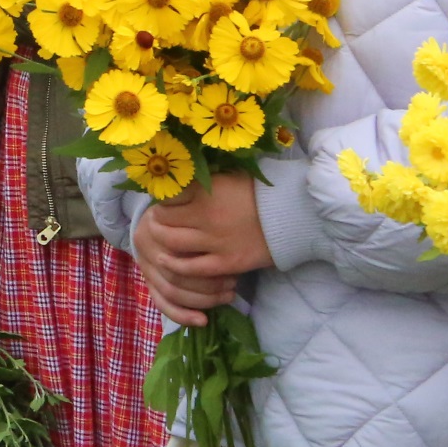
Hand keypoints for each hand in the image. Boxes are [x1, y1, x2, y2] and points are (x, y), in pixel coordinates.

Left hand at [133, 172, 271, 327]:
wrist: (292, 214)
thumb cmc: (256, 191)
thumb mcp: (224, 177)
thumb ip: (198, 182)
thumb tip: (171, 182)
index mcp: (204, 191)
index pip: (165, 197)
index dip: (159, 201)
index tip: (160, 203)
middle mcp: (206, 215)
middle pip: (163, 221)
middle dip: (155, 222)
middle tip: (155, 224)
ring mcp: (216, 241)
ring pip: (173, 244)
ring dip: (161, 243)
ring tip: (158, 242)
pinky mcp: (227, 262)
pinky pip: (192, 269)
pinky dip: (177, 267)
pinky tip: (169, 263)